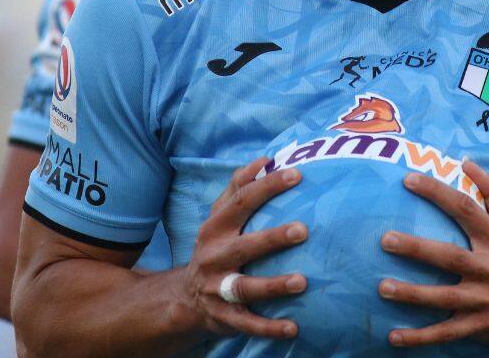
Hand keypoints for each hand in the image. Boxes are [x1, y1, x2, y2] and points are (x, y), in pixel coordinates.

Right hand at [173, 156, 308, 339]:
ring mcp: (217, 288)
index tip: (297, 175)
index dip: (268, 187)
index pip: (242, 201)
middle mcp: (214, 256)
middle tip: (303, 230)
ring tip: (302, 282)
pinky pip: (248, 324)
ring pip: (246, 287)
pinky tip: (294, 327)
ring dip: (274, 285)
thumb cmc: (215, 245)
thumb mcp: (219, 216)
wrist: (185, 297)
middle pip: (245, 245)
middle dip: (273, 238)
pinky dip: (269, 327)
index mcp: (215, 227)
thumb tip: (266, 160)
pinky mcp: (225, 317)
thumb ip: (238, 186)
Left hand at [378, 160, 488, 347]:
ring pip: (444, 297)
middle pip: (449, 256)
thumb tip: (466, 162)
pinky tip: (394, 337)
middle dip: (417, 248)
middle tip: (385, 240)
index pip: (465, 209)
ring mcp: (482, 300)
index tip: (409, 180)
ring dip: (412, 294)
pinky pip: (445, 332)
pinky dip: (420, 337)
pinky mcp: (476, 326)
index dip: (438, 193)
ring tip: (383, 287)